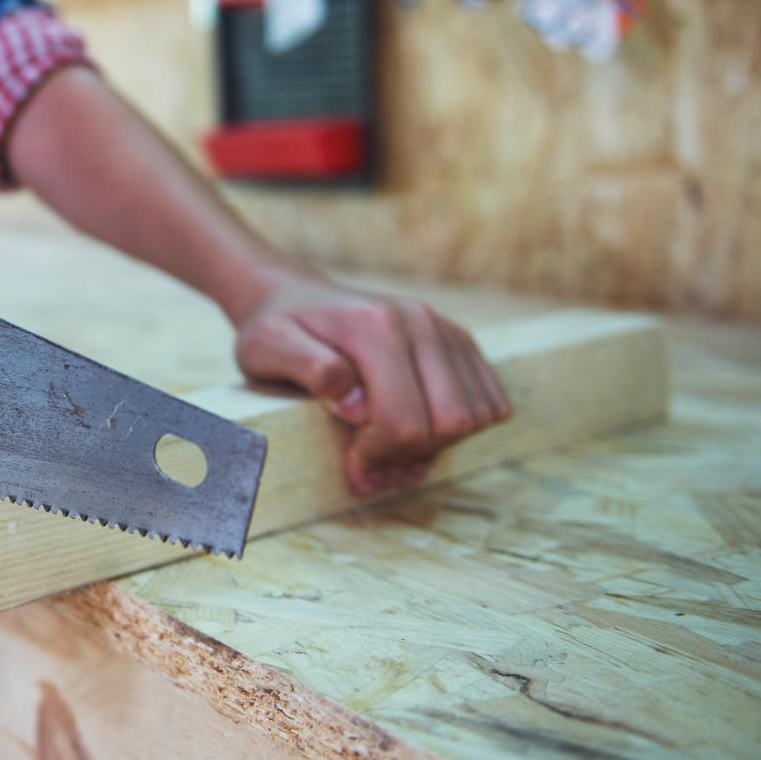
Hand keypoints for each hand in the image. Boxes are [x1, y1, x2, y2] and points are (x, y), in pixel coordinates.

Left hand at [232, 273, 511, 495]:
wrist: (296, 297)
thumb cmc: (277, 331)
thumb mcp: (268, 348)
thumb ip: (310, 370)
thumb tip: (357, 404)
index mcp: (375, 326)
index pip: (403, 420)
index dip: (378, 456)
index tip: (351, 462)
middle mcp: (420, 321)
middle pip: (449, 422)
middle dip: (409, 454)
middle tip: (371, 459)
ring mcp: (445, 329)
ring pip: (475, 417)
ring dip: (436, 446)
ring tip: (391, 445)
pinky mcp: (461, 342)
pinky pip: (492, 403)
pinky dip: (460, 429)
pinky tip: (417, 428)